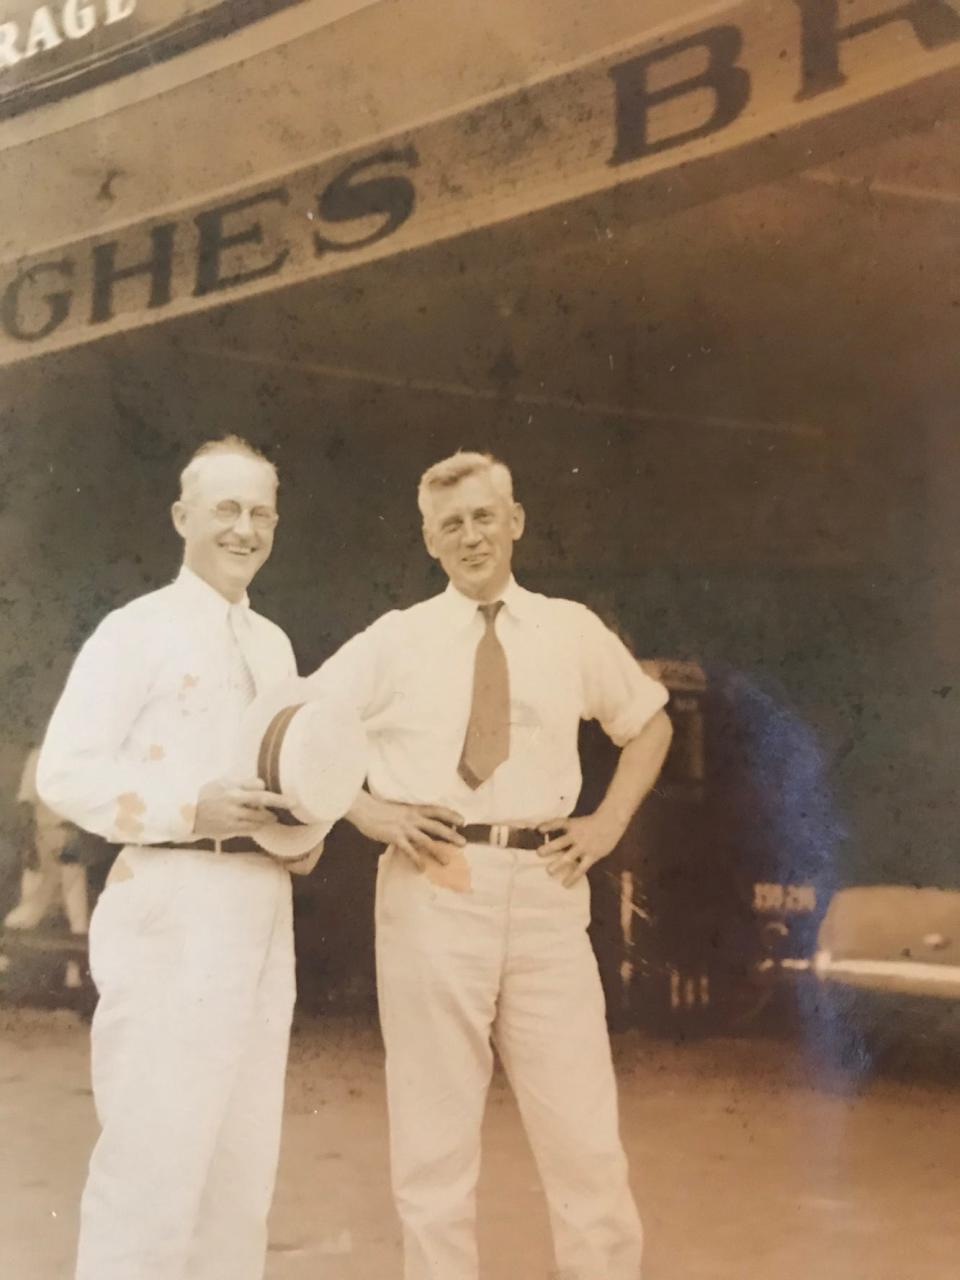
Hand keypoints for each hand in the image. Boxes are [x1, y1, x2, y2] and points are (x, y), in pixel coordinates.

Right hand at [193, 777, 290, 837]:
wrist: (187, 813)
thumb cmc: (208, 794)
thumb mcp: (223, 782)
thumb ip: (243, 783)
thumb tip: (262, 785)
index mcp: (232, 789)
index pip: (259, 789)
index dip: (271, 793)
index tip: (283, 796)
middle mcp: (233, 803)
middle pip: (262, 803)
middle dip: (280, 803)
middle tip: (293, 804)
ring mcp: (232, 818)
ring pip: (258, 820)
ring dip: (268, 819)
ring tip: (274, 817)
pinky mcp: (229, 830)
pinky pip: (250, 829)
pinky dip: (257, 827)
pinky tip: (260, 825)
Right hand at [347, 794, 464, 869]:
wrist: (364, 809)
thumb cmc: (380, 809)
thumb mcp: (400, 809)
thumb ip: (411, 816)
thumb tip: (420, 823)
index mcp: (414, 808)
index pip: (437, 810)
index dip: (451, 815)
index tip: (463, 821)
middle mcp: (413, 817)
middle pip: (436, 826)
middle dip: (451, 835)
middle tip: (463, 844)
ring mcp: (405, 828)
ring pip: (425, 840)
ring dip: (437, 851)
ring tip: (447, 861)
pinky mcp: (395, 837)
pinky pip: (409, 850)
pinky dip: (416, 860)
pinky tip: (422, 869)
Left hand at [537, 814, 623, 886]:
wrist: (611, 822)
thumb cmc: (593, 823)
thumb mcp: (579, 822)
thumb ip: (568, 829)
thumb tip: (550, 835)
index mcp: (572, 825)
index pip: (558, 823)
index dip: (548, 826)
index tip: (539, 829)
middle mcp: (576, 835)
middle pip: (560, 843)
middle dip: (549, 849)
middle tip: (539, 854)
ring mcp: (584, 847)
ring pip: (568, 857)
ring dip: (557, 865)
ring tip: (549, 871)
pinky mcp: (592, 856)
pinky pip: (581, 869)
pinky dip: (573, 877)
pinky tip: (565, 884)